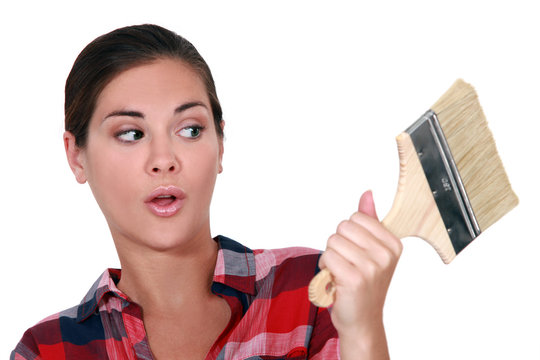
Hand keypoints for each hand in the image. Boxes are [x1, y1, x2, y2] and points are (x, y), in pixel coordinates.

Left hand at [318, 191, 401, 357]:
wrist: (362, 321)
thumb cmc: (364, 284)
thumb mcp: (371, 250)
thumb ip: (369, 220)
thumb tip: (367, 194)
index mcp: (393, 244)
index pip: (357, 217)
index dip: (349, 234)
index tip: (357, 253)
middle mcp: (386, 255)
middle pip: (343, 227)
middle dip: (338, 244)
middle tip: (346, 264)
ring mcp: (372, 267)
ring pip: (333, 241)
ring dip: (330, 257)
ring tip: (341, 273)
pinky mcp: (354, 279)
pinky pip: (327, 257)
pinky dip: (324, 268)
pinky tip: (335, 281)